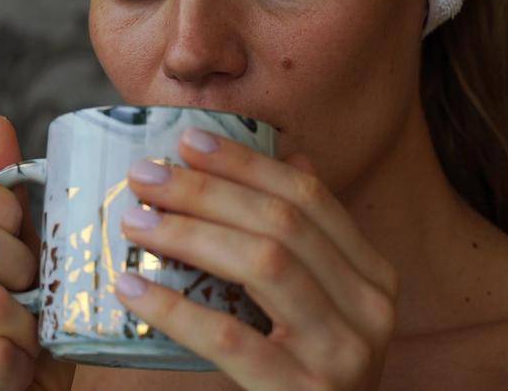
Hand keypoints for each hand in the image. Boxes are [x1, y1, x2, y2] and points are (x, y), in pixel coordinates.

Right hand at [0, 115, 76, 390]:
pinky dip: (18, 367)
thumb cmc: (23, 330)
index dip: (2, 209)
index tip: (22, 242)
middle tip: (30, 297)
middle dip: (19, 268)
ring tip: (25, 342)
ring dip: (28, 328)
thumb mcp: (24, 255)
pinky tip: (11, 376)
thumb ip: (3, 197)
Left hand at [113, 128, 398, 389]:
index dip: (247, 163)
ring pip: (263, 265)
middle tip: (144, 176)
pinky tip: (133, 289)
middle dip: (207, 191)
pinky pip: (230, 339)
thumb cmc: (309, 372)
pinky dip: (175, 308)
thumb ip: (307, 239)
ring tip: (136, 221)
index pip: (310, 198)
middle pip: (283, 224)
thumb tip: (289, 153)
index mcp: (374, 277)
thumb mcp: (323, 304)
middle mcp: (370, 310)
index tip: (188, 141)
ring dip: (189, 233)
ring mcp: (342, 354)